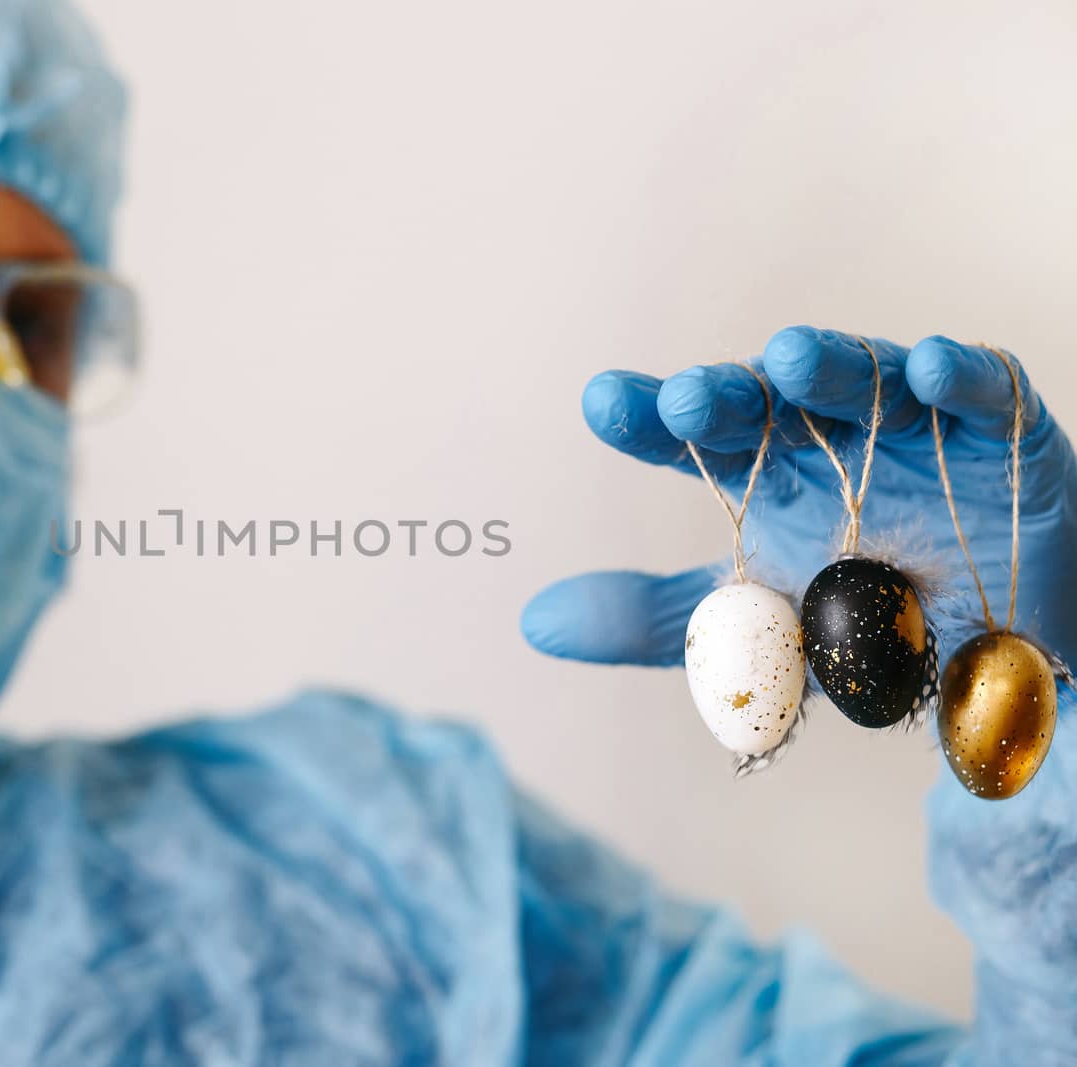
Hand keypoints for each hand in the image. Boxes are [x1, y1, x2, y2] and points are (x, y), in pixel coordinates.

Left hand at [522, 326, 1076, 1058]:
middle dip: (731, 393)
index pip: (696, 436)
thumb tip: (534, 621)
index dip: (651, 416)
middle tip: (691, 396)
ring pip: (867, 381)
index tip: (602, 403)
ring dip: (832, 367)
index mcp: (764, 476)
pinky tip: (925, 368)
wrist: (1001, 659)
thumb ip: (655, 622)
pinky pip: (986, 393)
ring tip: (791, 359)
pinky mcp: (1007, 434)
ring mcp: (916, 429)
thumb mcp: (756, 629)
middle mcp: (831, 439)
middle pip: (771, 400)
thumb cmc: (866, 623)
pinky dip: (959, 378)